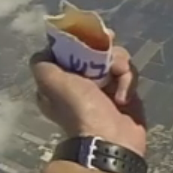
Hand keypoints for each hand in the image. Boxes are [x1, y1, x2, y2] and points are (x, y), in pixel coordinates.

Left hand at [31, 46, 147, 156]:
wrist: (111, 138)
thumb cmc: (80, 109)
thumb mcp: (51, 82)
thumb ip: (42, 62)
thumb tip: (46, 49)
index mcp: (60, 80)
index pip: (69, 49)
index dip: (77, 38)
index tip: (87, 33)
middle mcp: (81, 82)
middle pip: (95, 50)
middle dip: (103, 47)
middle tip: (109, 42)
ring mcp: (105, 87)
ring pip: (115, 58)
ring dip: (119, 65)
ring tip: (119, 78)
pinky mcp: (125, 92)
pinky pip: (129, 73)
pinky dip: (128, 81)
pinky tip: (125, 96)